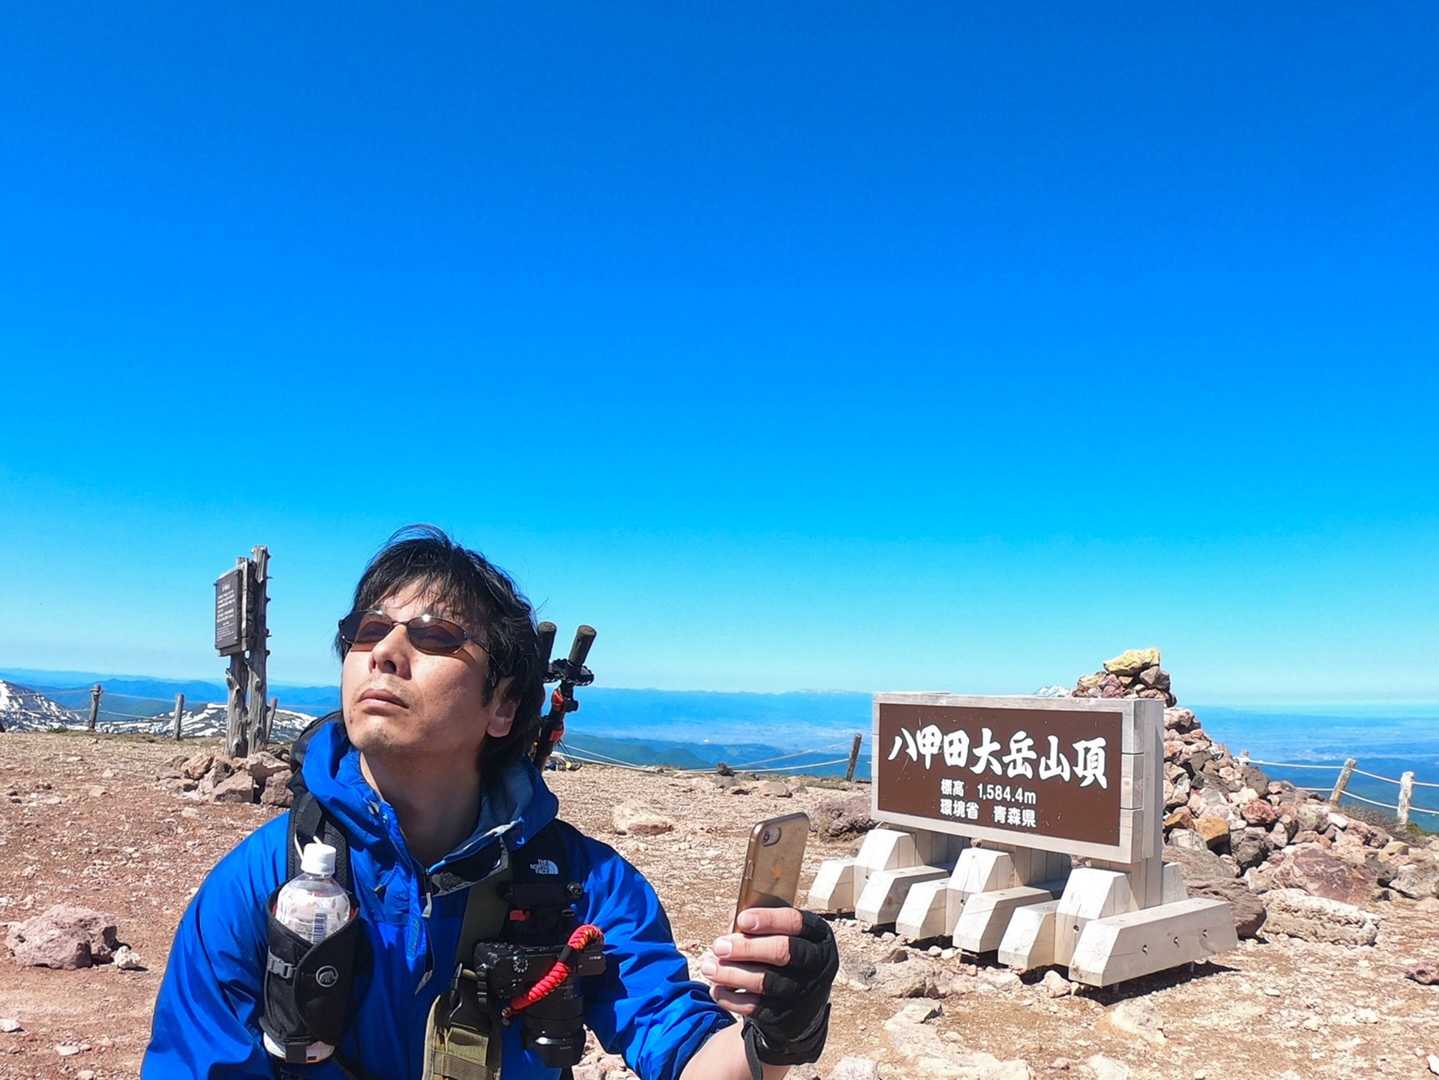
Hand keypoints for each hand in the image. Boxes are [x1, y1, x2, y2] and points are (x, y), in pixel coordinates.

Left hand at [700, 906, 836, 1068]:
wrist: (799, 1007)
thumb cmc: (783, 959)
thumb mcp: (780, 936)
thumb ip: (758, 924)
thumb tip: (732, 920)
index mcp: (818, 936)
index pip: (796, 922)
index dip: (768, 920)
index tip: (741, 920)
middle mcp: (817, 964)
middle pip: (783, 952)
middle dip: (747, 948)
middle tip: (718, 946)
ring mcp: (805, 993)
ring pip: (766, 982)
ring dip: (732, 973)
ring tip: (708, 967)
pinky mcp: (788, 1018)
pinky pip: (756, 1007)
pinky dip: (731, 998)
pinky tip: (716, 989)